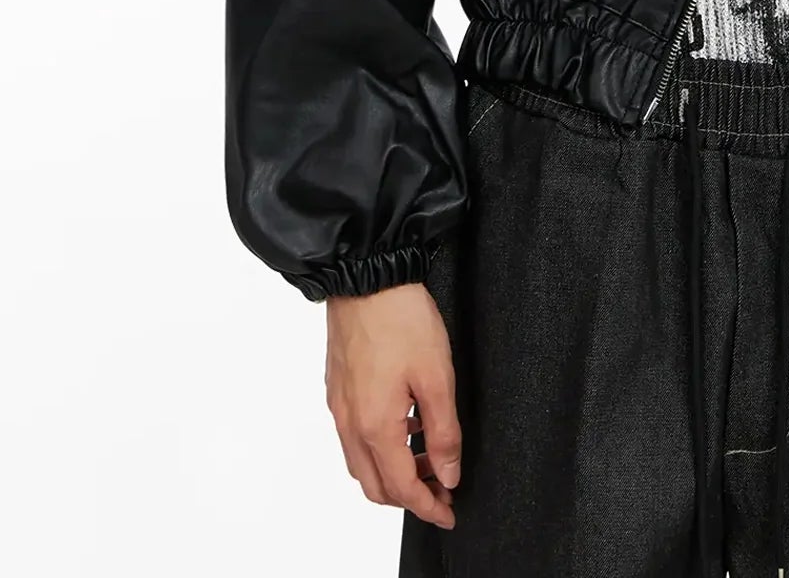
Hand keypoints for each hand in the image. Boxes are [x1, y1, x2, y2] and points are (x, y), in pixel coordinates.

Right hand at [324, 281, 460, 529]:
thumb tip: (449, 474)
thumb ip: (444, 432)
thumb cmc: (401, 320)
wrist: (366, 277)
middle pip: (376, 486)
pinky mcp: (337, 389)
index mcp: (374, 427)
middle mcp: (349, 424)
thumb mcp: (437, 377)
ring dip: (394, 471)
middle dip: (410, 495)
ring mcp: (339, 407)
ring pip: (363, 463)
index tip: (449, 513)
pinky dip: (380, 445)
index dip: (428, 507)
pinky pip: (355, 436)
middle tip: (443, 487)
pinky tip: (407, 422)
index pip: (402, 489)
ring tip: (430, 453)